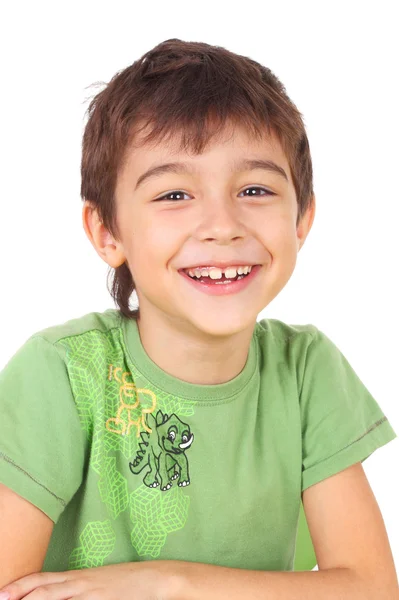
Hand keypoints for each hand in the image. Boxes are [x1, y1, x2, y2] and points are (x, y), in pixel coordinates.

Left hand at [0, 560, 177, 599]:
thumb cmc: (130, 582)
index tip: (3, 592)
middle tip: (1, 599)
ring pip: (55, 599)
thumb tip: (61, 595)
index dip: (22, 585)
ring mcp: (91, 595)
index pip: (44, 579)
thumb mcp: (101, 583)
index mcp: (79, 577)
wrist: (157, 580)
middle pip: (44, 590)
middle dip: (20, 596)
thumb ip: (80, 590)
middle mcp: (81, 584)